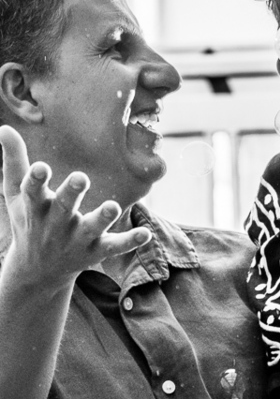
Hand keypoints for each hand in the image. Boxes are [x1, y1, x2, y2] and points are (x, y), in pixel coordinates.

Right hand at [0, 126, 149, 287]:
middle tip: (80, 178)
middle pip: (63, 209)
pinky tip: (145, 233)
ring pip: (90, 229)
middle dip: (71, 194)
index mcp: (35, 208)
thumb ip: (14, 160)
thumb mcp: (16, 193)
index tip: (41, 167)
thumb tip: (4, 127)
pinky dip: (129, 242)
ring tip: (112, 206)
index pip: (32, 192)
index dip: (36, 180)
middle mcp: (55, 225)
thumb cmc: (29, 220)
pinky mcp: (96, 251)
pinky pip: (113, 246)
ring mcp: (76, 239)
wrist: (37, 271)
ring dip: (101, 218)